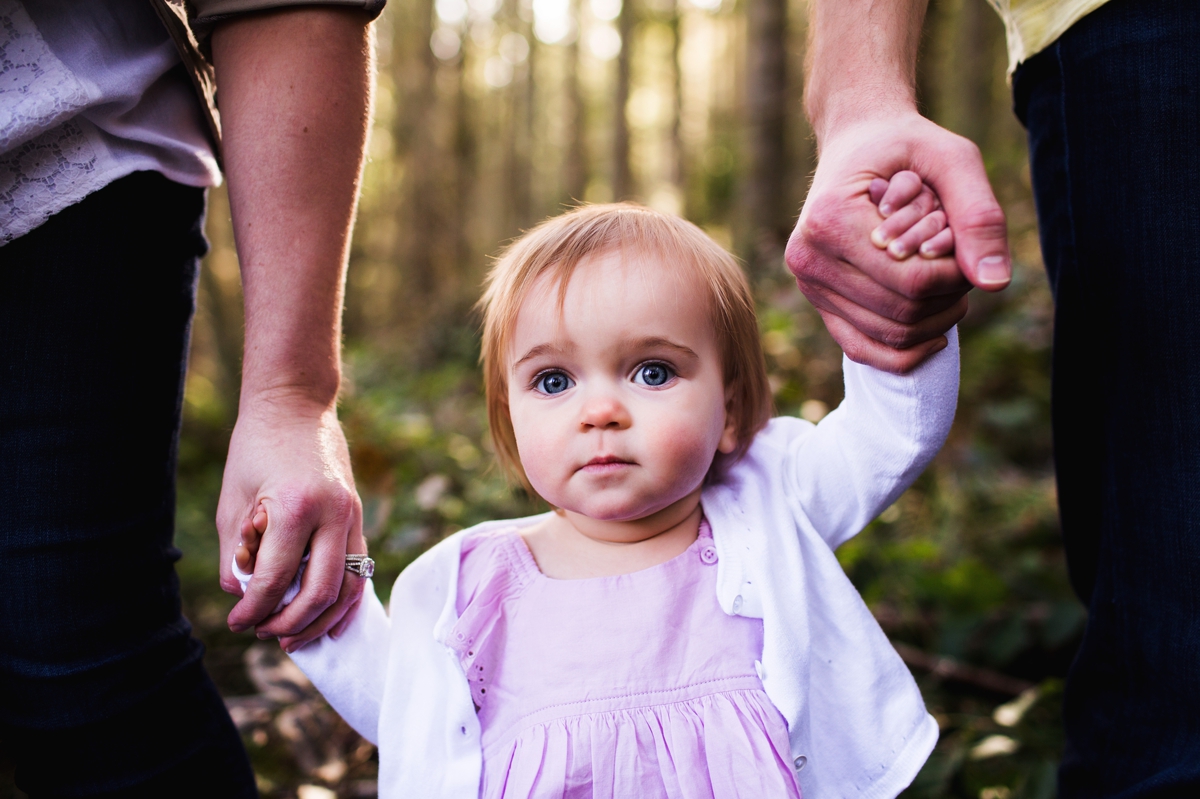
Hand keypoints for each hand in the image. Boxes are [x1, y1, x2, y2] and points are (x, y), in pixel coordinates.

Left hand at [217, 399, 364, 649]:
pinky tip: (326, 618)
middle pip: (319, 592)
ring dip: (322, 620)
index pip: (275, 579)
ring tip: (293, 638)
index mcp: (296, 507)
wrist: (296, 405)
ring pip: (349, 588)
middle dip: (288, 623)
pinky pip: (359, 570)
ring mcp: (352, 516)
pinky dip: (344, 600)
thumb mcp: (232, 502)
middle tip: (262, 633)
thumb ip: (235, 555)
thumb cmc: (255, 449)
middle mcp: (333, 514)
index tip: (236, 622)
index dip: (253, 609)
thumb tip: (244, 597)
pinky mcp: (358, 517)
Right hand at [785, 111, 1009, 372]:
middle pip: (901, 312)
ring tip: (950, 286)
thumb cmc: (906, 145)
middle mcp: (808, 257)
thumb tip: (995, 283)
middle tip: (963, 265)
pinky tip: (935, 333)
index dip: (957, 275)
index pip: (912, 280)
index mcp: (830, 219)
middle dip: (947, 296)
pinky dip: (905, 352)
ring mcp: (807, 283)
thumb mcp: (953, 159)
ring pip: (888, 334)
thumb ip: (979, 215)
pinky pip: (861, 347)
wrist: (857, 140)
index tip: (968, 246)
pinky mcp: (816, 300)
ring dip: (934, 320)